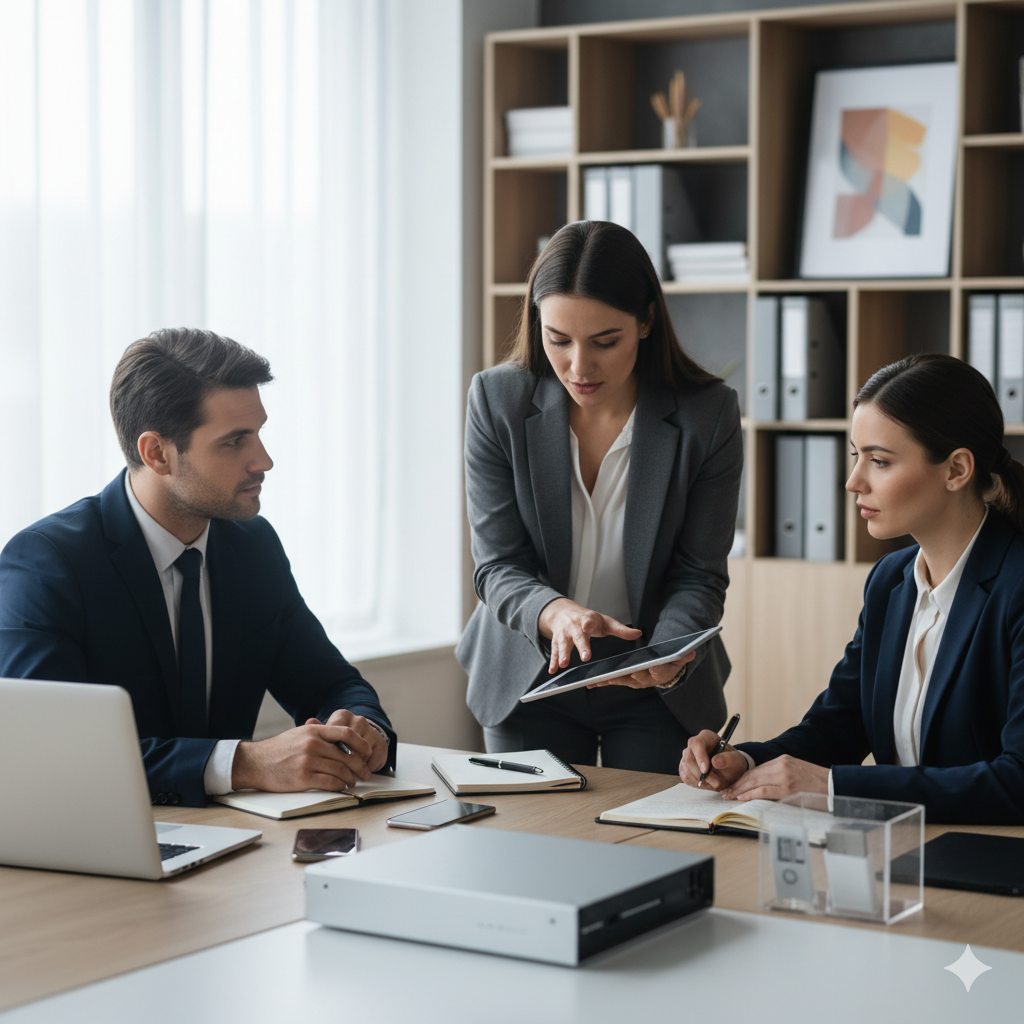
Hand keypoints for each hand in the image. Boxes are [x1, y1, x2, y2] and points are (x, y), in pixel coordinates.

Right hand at [231, 718, 377, 792]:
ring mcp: (308, 761)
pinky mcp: (303, 778)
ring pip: (340, 771)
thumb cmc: (278, 749)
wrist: (255, 762)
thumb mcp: (298, 733)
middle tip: (365, 772)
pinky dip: (339, 786)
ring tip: (353, 781)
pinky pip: (329, 783)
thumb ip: (318, 733)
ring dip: (350, 778)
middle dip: (360, 766)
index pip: (346, 733)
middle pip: (346, 755)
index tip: (367, 751)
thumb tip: (340, 737)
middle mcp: (313, 744)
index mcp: (314, 731)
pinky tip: (342, 787)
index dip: (361, 743)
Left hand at [313, 709, 388, 772]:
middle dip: (343, 760)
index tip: (327, 759)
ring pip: (361, 753)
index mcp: (342, 716)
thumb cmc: (339, 741)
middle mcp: (358, 720)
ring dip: (355, 765)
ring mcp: (371, 730)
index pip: (335, 734)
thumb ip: (317, 730)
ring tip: (350, 771)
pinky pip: (372, 760)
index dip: (331, 750)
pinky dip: (366, 768)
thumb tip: (310, 721)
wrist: (361, 740)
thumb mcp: (325, 735)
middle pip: (348, 745)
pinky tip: (361, 768)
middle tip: (338, 770)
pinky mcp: (382, 743)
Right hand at [537, 597, 641, 674]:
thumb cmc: (588, 619)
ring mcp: (564, 634)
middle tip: (585, 657)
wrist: (563, 612)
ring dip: (563, 654)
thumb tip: (638, 633)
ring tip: (564, 665)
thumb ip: (621, 630)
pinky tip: (553, 670)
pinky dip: (553, 661)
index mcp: (588, 619)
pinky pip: (554, 652)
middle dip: (580, 646)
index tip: (587, 625)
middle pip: (578, 636)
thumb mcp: (605, 622)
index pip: (589, 620)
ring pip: (563, 644)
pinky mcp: (556, 641)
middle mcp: (574, 626)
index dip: (588, 623)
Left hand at [587, 651, 694, 688]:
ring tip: (598, 681)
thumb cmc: (670, 663)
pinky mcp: (625, 680)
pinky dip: (603, 682)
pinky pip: (614, 680)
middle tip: (616, 674)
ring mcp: (634, 681)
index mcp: (659, 674)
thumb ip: (682, 657)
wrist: (664, 671)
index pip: (657, 672)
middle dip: (625, 676)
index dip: (653, 670)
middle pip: (636, 678)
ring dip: (610, 681)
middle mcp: (646, 680)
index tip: (649, 667)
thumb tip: (691, 653)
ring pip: (622, 680)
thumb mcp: (678, 659)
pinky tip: (592, 683)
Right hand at [679, 728, 747, 789]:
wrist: (730, 771)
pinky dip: (696, 783)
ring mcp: (687, 756)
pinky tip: (707, 783)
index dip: (700, 757)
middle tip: (716, 782)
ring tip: (714, 782)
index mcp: (706, 737)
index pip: (697, 744)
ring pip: (686, 770)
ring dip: (700, 780)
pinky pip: (685, 777)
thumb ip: (727, 759)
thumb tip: (714, 761)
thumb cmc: (732, 762)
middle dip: (701, 774)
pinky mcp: (684, 767)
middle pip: (689, 759)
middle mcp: (693, 745)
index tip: (705, 770)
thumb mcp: (736, 760)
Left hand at [720, 754, 828, 801]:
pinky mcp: (788, 788)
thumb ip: (780, 775)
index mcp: (783, 760)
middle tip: (725, 791)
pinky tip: (742, 797)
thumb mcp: (796, 772)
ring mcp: (785, 776)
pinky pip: (764, 790)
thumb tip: (762, 786)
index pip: (756, 769)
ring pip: (755, 781)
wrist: (836, 785)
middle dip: (737, 783)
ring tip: (729, 796)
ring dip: (739, 789)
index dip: (742, 778)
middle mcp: (782, 765)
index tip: (732, 785)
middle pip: (752, 774)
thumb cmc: (817, 783)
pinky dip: (751, 794)